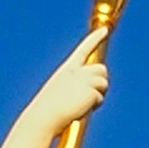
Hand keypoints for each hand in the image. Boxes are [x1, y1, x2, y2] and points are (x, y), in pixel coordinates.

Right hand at [5, 29, 110, 147]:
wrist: (44, 117)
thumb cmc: (46, 112)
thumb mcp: (57, 96)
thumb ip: (71, 91)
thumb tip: (81, 98)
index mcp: (66, 70)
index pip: (83, 49)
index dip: (95, 39)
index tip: (105, 30)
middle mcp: (77, 71)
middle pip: (102, 68)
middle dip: (101, 80)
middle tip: (94, 94)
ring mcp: (84, 80)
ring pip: (104, 81)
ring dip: (99, 93)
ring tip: (86, 103)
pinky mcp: (90, 91)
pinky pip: (101, 97)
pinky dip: (96, 104)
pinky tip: (84, 109)